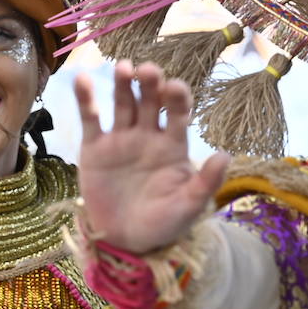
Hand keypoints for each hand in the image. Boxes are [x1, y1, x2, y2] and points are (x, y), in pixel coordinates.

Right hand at [75, 61, 229, 253]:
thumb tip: (225, 155)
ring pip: (123, 104)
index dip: (176, 98)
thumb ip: (206, 182)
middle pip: (149, 101)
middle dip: (150, 84)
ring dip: (122, 84)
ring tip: (123, 67)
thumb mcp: (188, 206)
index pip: (178, 113)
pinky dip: (86, 98)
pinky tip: (82, 79)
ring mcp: (120, 138)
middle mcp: (148, 135)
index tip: (174, 87)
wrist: (125, 241)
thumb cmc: (163, 223)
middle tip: (147, 70)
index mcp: (173, 145)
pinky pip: (91, 119)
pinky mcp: (95, 147)